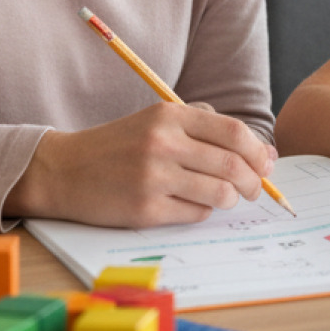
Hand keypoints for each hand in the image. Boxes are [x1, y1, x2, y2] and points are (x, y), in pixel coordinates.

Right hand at [5, 101, 276, 227]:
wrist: (63, 170)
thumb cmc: (118, 146)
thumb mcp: (157, 119)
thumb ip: (204, 126)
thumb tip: (261, 151)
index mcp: (170, 116)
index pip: (234, 133)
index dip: (259, 152)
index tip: (266, 164)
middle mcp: (163, 143)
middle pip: (233, 165)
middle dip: (254, 182)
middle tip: (254, 189)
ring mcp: (154, 178)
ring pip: (220, 194)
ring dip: (230, 199)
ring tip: (224, 198)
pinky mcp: (145, 210)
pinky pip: (196, 214)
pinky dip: (202, 212)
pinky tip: (190, 205)